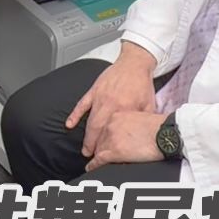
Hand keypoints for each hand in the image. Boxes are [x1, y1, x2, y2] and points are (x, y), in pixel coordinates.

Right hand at [67, 44, 158, 159]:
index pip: (113, 132)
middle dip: (93, 145)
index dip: (108, 145)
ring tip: (84, 148)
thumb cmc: (142, 82)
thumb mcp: (149, 104)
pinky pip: (82, 104)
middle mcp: (110, 104)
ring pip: (90, 120)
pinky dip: (75, 114)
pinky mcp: (94, 90)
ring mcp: (100, 97)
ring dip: (86, 135)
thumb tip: (142, 135)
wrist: (135, 62)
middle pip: (98, 129)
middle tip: (90, 156)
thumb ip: (142, 120)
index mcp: (124, 108)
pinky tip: (69, 124)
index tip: (105, 156)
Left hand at [84, 110, 167, 171]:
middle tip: (93, 152)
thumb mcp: (139, 117)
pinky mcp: (114, 152)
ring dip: (96, 155)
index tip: (99, 141)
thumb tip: (126, 131)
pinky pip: (99, 159)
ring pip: (98, 149)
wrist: (165, 134)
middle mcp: (110, 125)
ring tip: (93, 162)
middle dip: (97, 146)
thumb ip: (128, 121)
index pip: (102, 127)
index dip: (101, 136)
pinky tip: (92, 167)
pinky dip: (94, 165)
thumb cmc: (158, 127)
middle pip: (98, 138)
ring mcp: (111, 138)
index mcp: (116, 115)